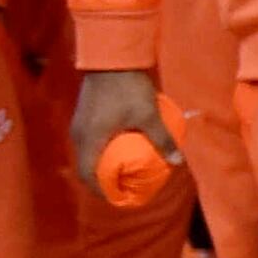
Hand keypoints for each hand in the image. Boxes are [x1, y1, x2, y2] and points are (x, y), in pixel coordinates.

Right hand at [69, 69, 168, 194]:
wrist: (111, 58)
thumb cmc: (128, 87)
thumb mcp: (149, 115)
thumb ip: (162, 139)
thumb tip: (178, 161)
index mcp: (89, 140)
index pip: (89, 176)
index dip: (102, 191)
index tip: (119, 199)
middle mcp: (79, 136)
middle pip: (87, 168)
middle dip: (104, 182)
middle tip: (125, 189)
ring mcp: (80, 126)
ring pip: (88, 155)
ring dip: (103, 167)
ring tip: (125, 174)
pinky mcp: (85, 118)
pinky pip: (91, 143)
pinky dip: (103, 153)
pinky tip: (122, 152)